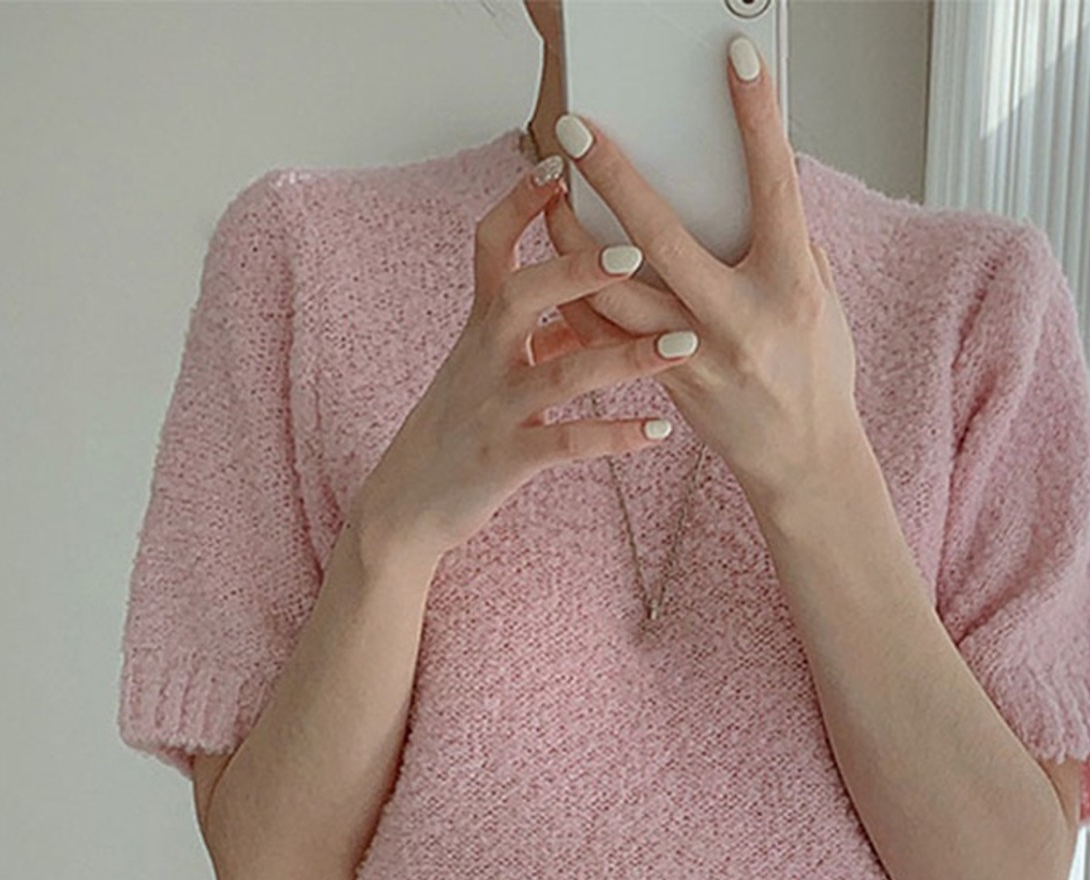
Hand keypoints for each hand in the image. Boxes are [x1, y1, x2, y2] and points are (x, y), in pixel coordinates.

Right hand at [353, 164, 698, 565]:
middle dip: (577, 271)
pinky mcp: (507, 459)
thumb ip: (542, 334)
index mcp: (481, 327)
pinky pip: (567, 443)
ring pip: (562, 374)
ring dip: (627, 358)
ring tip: (683, 345)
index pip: (491, 248)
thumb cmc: (458, 428)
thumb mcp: (490, 368)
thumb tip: (594, 300)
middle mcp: (483, 358)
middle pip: (523, 296)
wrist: (407, 504)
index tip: (559, 165)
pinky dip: (615, 436)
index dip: (520, 204)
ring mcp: (495, 408)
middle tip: (636, 251)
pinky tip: (659, 431)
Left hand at [542, 35, 865, 513]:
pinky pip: (607, 337)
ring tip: (550, 195)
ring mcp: (695, 355)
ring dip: (573, 240)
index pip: (774, 186)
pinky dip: (578, 298)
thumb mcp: (821, 298)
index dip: (757, 119)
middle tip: (578, 129)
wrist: (802, 460)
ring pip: (614, 292)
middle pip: (662, 236)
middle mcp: (739, 319)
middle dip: (614, 176)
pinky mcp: (665, 381)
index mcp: (791, 286)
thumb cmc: (817, 373)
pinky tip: (557, 265)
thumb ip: (787, 243)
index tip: (736, 62)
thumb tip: (754, 186)